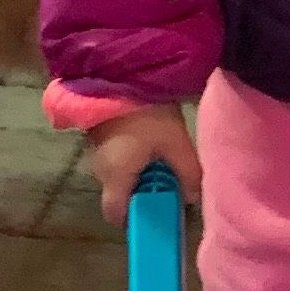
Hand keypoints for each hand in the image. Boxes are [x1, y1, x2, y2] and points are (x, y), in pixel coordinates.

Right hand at [85, 104, 200, 224]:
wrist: (119, 72)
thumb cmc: (147, 115)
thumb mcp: (176, 144)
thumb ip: (188, 173)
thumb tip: (195, 197)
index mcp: (115, 177)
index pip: (116, 214)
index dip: (134, 218)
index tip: (155, 211)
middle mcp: (99, 168)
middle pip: (118, 191)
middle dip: (141, 190)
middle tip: (167, 179)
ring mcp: (94, 148)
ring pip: (117, 170)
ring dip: (136, 168)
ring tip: (160, 154)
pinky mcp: (96, 131)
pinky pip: (113, 153)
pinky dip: (129, 153)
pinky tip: (147, 138)